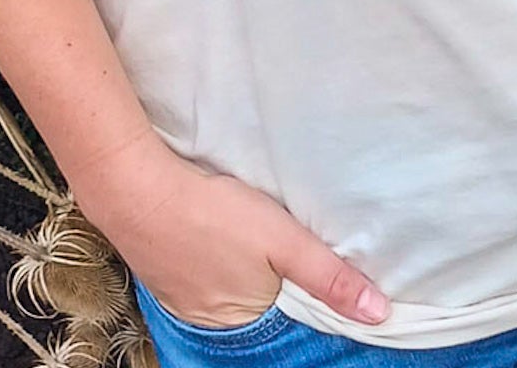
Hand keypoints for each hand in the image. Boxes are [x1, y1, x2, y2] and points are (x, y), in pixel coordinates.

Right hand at [72, 131, 390, 331]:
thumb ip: (329, 276)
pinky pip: (202, 280)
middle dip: (276, 293)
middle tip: (285, 259)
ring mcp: (184, 302)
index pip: (289, 327)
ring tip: (255, 250)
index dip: (306, 307)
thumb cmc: (214, 214)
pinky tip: (219, 243)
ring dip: (244, 279)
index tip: (320, 287)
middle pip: (258, 313)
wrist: (137, 190)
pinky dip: (215, 266)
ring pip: (229, 296)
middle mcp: (214, 325)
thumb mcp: (282, 241)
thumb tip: (379, 314)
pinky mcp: (165, 276)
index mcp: (245, 325)